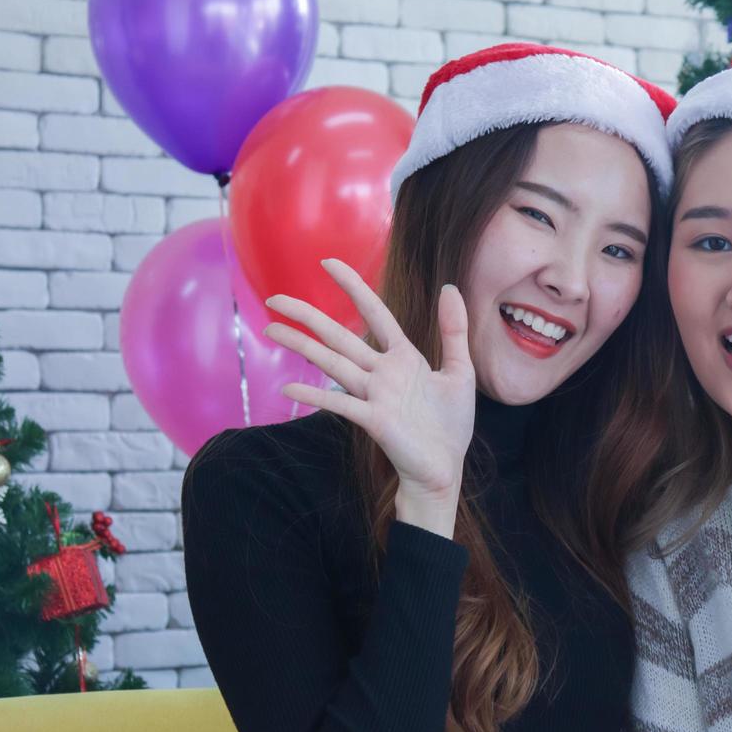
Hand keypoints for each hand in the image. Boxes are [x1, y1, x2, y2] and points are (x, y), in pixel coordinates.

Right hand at [262, 259, 475, 537]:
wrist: (445, 468)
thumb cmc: (450, 424)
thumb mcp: (460, 371)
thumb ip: (454, 330)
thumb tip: (449, 286)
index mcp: (403, 357)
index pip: (374, 313)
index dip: (353, 287)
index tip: (328, 263)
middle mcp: (382, 372)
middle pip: (339, 336)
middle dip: (308, 317)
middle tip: (274, 299)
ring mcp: (374, 395)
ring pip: (333, 363)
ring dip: (302, 346)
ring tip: (272, 330)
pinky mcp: (373, 420)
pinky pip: (340, 405)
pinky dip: (315, 397)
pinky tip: (288, 389)